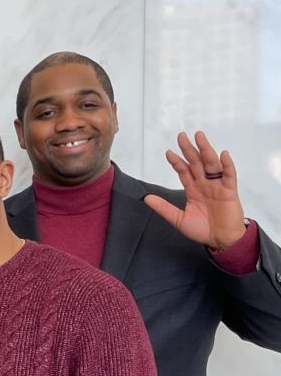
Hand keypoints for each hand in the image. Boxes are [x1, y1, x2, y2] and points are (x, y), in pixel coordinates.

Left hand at [144, 131, 246, 250]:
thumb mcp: (178, 219)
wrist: (220, 240)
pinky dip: (227, 165)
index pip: (183, 171)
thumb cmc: (202, 229)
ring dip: (206, 150)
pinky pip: (229, 175)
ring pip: (211, 164)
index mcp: (193, 189)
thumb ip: (164, 208)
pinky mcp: (229, 191)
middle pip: (196, 163)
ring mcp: (217, 186)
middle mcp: (204, 184)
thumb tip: (146, 198)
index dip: (177, 161)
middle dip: (189, 149)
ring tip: (199, 137)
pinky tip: (223, 154)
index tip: (168, 152)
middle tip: (182, 135)